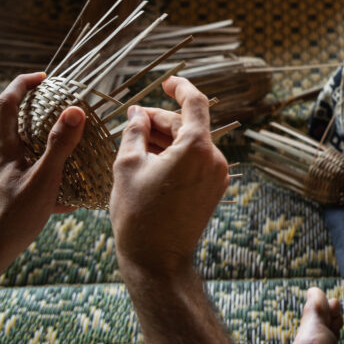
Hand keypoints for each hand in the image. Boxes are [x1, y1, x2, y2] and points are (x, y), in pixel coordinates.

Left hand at [0, 72, 84, 275]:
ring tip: (66, 149)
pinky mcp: (0, 195)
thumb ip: (59, 146)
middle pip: (10, 122)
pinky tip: (65, 198)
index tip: (45, 77)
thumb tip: (74, 111)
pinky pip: (23, 177)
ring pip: (18, 150)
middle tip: (57, 107)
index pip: (7, 103)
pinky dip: (43, 178)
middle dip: (32, 110)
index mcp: (2, 148)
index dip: (24, 84)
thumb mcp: (42, 181)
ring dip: (39, 143)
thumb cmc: (10, 221)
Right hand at [110, 77, 228, 275]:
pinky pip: (195, 161)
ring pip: (191, 143)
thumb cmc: (138, 214)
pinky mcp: (213, 188)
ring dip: (166, 137)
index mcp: (197, 148)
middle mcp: (214, 159)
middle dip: (161, 119)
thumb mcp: (127, 166)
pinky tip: (151, 157)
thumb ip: (135, 132)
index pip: (195, 102)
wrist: (157, 261)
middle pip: (189, 125)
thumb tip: (137, 114)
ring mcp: (217, 175)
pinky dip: (175, 154)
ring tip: (137, 140)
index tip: (166, 82)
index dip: (180, 87)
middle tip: (133, 120)